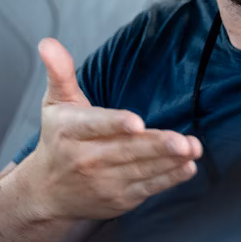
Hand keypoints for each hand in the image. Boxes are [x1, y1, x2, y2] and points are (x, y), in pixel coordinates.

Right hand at [20, 38, 203, 220]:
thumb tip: (48, 43)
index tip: (136, 122)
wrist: (47, 192)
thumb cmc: (58, 140)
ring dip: (170, 161)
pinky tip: (187, 167)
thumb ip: (60, 73)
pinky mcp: (120, 198)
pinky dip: (169, 179)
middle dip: (156, 146)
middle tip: (182, 141)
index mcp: (70, 131)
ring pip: (141, 169)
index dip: (115, 124)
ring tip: (192, 149)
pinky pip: (148, 187)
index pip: (94, 125)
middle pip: (125, 150)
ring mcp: (104, 182)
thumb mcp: (55, 104)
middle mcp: (86, 159)